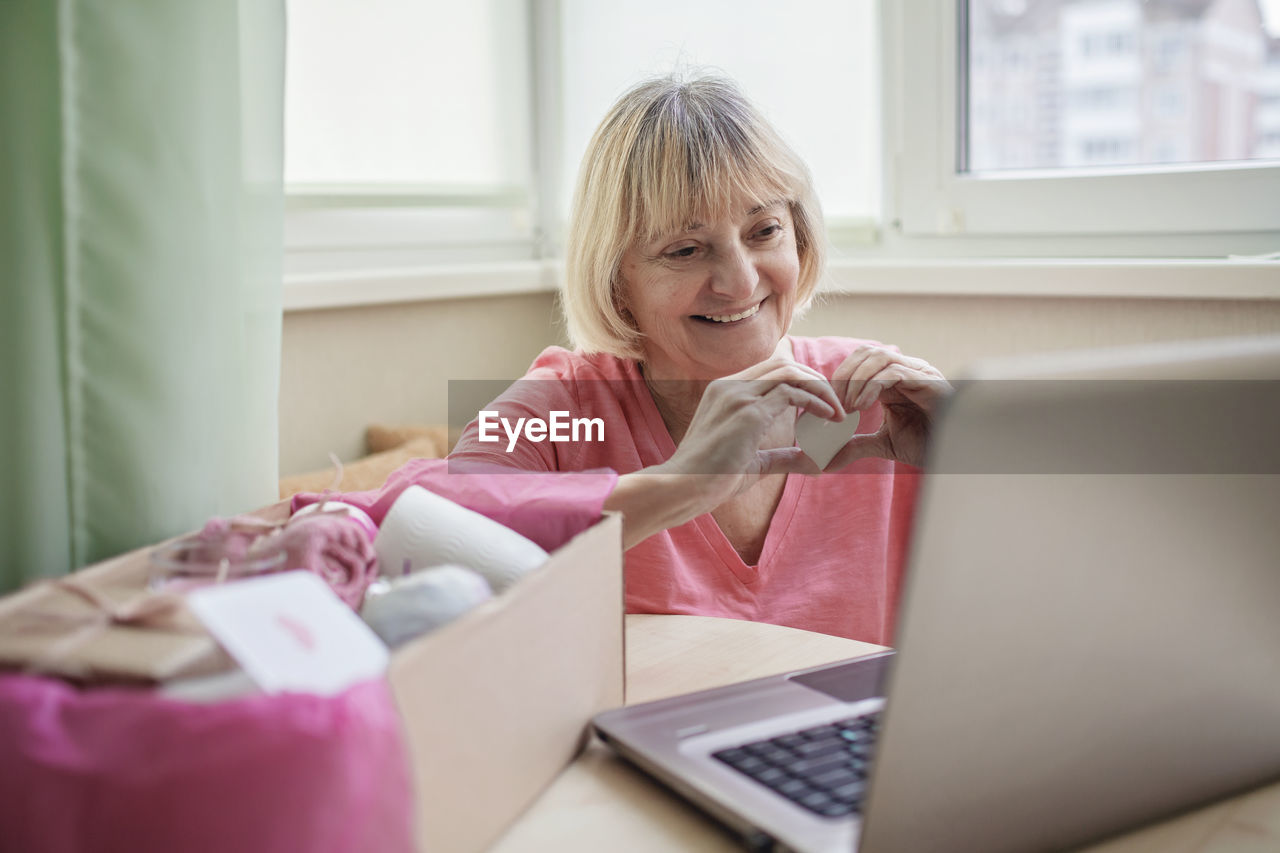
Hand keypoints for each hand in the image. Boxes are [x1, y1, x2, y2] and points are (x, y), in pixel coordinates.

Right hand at [659, 357, 844, 511]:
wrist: (682, 487)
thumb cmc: (711, 479)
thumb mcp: (753, 461)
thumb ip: (780, 455)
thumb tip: (812, 461)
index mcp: (725, 391)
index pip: (771, 371)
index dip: (801, 382)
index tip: (822, 404)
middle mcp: (730, 386)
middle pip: (784, 364)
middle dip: (816, 381)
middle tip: (836, 406)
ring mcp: (738, 395)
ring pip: (791, 372)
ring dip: (820, 388)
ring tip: (837, 412)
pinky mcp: (748, 412)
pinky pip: (792, 393)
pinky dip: (816, 402)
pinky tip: (829, 418)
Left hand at [826, 345, 951, 469]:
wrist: (952, 455)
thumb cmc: (924, 445)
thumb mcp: (882, 444)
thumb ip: (856, 445)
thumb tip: (827, 461)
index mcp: (893, 379)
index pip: (860, 360)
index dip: (840, 377)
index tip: (829, 405)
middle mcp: (906, 370)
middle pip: (867, 352)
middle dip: (845, 375)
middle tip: (836, 403)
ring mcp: (919, 372)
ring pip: (880, 357)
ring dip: (857, 380)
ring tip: (849, 407)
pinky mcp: (929, 381)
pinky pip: (894, 373)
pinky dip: (872, 386)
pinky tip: (862, 406)